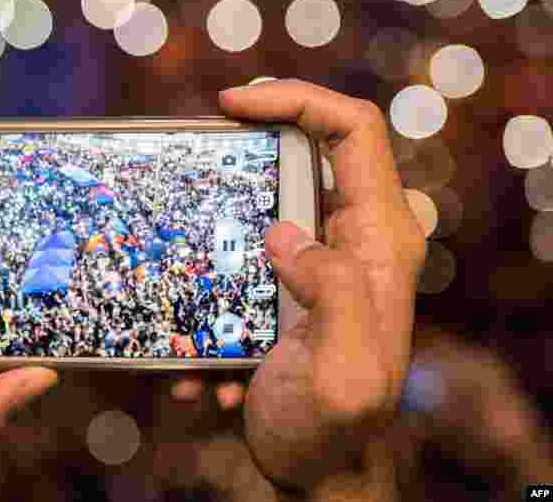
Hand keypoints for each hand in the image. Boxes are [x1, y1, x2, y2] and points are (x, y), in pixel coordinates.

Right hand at [173, 80, 426, 496]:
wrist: (314, 465)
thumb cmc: (332, 425)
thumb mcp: (342, 371)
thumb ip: (333, 293)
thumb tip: (284, 232)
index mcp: (381, 240)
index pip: (353, 130)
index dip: (296, 99)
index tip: (229, 104)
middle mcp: (354, 236)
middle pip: (307, 149)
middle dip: (243, 149)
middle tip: (192, 163)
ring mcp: (320, 257)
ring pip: (265, 196)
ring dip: (214, 225)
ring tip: (183, 272)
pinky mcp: (286, 280)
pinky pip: (239, 247)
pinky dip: (207, 274)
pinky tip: (193, 339)